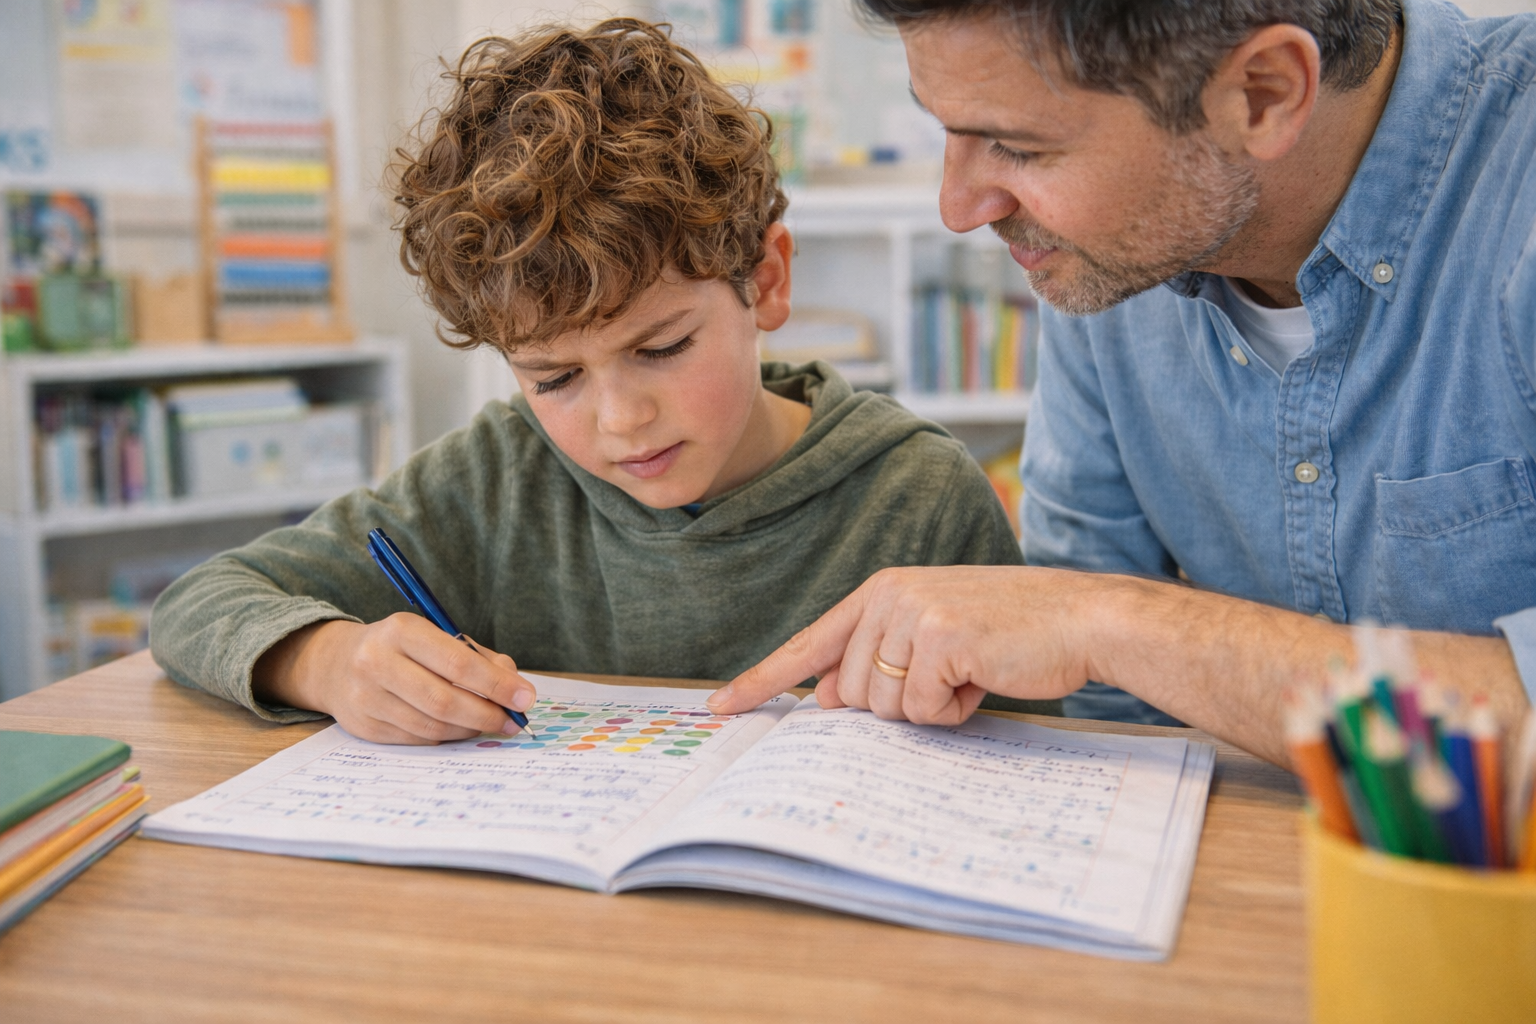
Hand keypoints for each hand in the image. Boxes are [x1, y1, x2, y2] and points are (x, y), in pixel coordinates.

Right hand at [254, 614, 536, 744]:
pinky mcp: (363, 726)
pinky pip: (417, 739)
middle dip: (487, 713)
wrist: (336, 663)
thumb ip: (477, 656)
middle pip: (444, 700)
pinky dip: (446, 737)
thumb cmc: (402, 648)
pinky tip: (460, 729)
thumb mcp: (436, 636)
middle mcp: (377, 662)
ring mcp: (365, 697)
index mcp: (402, 630)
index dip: (496, 684)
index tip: (526, 698)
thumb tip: (514, 684)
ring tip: (491, 723)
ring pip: (432, 725)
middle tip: (514, 721)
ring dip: (469, 729)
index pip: (458, 663)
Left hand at [707, 566, 1099, 723]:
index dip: (762, 679)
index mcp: (881, 592)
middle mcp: (887, 596)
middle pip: (847, 694)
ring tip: (969, 674)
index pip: (809, 643)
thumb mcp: (935, 637)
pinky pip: (921, 711)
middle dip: (896, 704)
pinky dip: (954, 711)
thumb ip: (878, 659)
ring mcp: (911, 614)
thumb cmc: (1012, 634)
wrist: (1080, 618)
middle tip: (946, 679)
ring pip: (882, 708)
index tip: (722, 706)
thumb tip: (824, 698)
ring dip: (928, 708)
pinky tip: (982, 677)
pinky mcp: (939, 638)